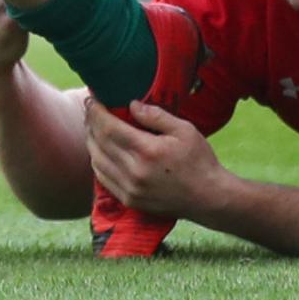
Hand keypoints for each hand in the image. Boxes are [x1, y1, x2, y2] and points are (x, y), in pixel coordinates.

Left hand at [85, 98, 225, 217]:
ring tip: (93, 128)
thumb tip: (131, 105)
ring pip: (97, 162)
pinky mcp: (130, 201)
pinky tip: (100, 152)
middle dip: (91, 124)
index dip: (96, 112)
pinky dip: (97, 162)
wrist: (208, 197)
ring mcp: (130, 189)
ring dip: (91, 142)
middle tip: (90, 109)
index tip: (92, 99)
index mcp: (148, 151)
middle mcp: (134, 172)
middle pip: (100, 144)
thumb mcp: (184, 130)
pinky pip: (103, 179)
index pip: (110, 128)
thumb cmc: (199, 161)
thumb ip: (156, 116)